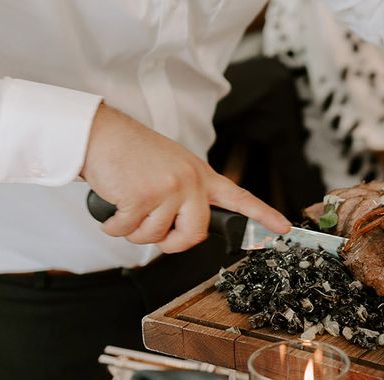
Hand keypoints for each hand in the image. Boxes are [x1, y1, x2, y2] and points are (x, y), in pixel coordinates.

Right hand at [81, 104, 290, 252]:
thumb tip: (180, 232)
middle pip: (193, 235)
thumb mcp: (171, 169)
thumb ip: (185, 197)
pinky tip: (112, 203)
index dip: (263, 216)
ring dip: (133, 229)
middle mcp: (190, 183)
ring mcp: (168, 189)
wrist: (99, 133)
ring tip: (127, 201)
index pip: (240, 198)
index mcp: (200, 177)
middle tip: (153, 228)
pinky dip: (113, 225)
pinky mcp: (142, 197)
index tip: (283, 228)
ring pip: (154, 237)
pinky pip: (128, 231)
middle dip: (170, 242)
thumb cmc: (131, 153)